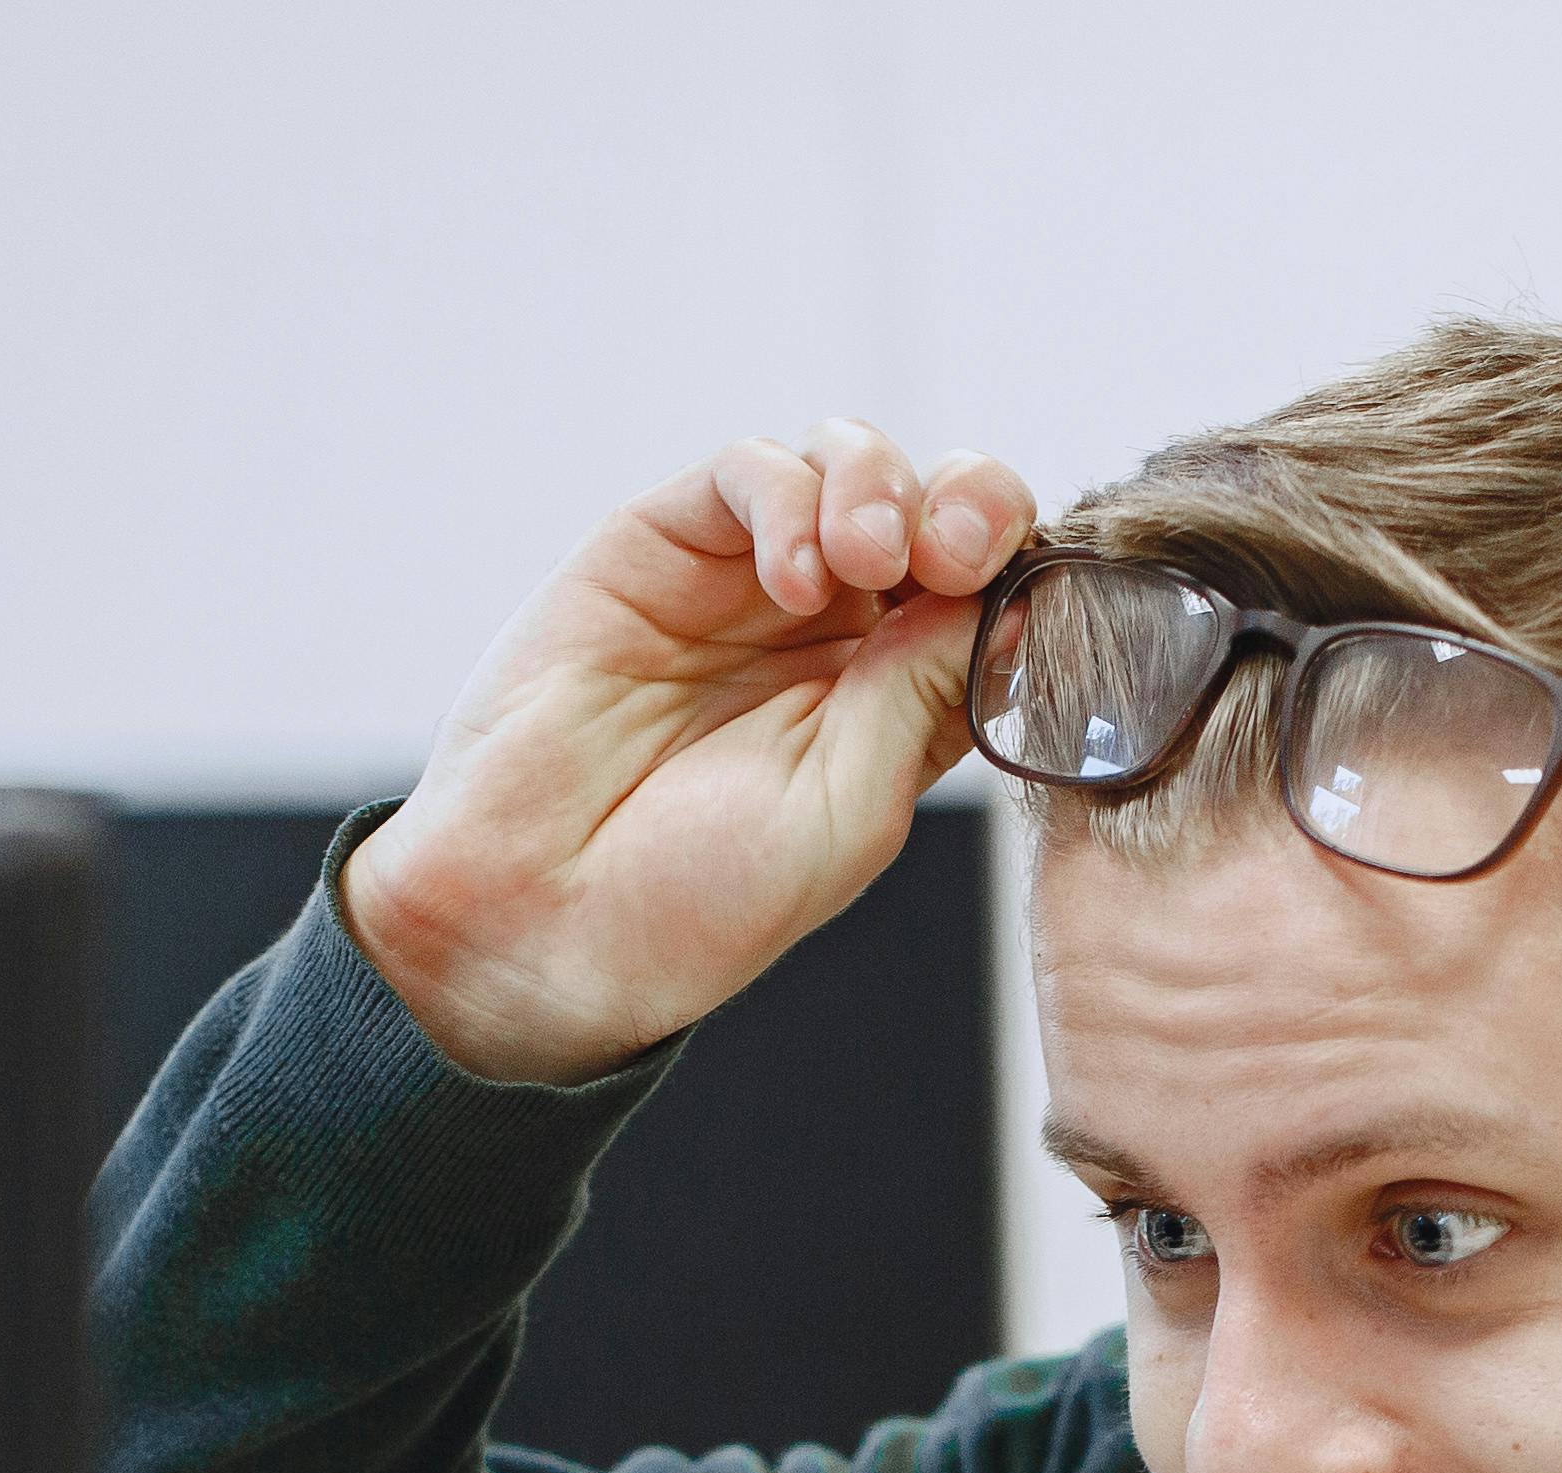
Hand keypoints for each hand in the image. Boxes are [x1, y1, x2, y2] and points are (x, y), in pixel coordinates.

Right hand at [339, 420, 1033, 1087]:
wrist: (542, 919)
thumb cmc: (698, 898)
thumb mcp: (853, 809)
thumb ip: (925, 694)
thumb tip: (1017, 597)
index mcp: (898, 702)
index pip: (991, 593)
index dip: (1019, 564)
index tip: (1019, 586)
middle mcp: (833, 631)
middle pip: (937, 506)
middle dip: (967, 503)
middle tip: (957, 551)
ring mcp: (747, 581)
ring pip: (850, 465)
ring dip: (882, 487)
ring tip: (869, 557)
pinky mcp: (664, 545)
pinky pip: (750, 472)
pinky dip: (790, 498)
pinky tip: (793, 577)